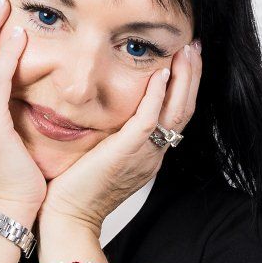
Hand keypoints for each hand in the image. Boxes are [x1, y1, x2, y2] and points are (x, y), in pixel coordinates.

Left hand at [41, 37, 201, 233]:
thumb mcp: (102, 155)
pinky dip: (158, 96)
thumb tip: (106, 109)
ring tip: (187, 50)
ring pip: (176, 112)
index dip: (186, 85)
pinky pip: (150, 120)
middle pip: (185, 109)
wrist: (67, 217)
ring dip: (184, 78)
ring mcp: (144, 154)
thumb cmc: (76, 189)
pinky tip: (161, 73)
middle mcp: (154, 153)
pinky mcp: (127, 153)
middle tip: (194, 45)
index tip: (186, 58)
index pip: (177, 114)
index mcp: (149, 154)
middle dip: (193, 75)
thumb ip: (112, 133)